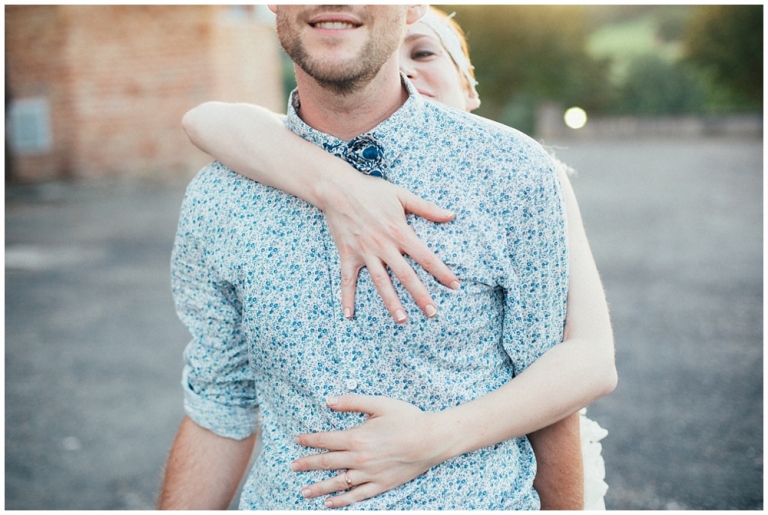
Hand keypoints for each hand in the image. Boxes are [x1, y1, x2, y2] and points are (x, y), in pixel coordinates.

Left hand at [291, 395, 448, 507]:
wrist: (432, 440)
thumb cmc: (407, 418)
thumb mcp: (380, 403)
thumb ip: (352, 402)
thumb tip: (329, 400)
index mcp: (358, 437)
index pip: (326, 440)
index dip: (310, 440)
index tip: (297, 440)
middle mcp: (360, 459)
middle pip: (327, 462)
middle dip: (308, 464)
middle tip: (293, 467)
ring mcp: (370, 474)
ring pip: (338, 483)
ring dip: (319, 487)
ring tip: (304, 492)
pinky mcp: (381, 485)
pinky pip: (357, 496)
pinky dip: (342, 501)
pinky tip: (329, 503)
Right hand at [319, 171, 459, 322]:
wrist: (337, 188)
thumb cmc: (372, 190)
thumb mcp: (402, 195)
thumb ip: (427, 208)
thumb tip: (452, 215)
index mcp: (399, 232)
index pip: (425, 256)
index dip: (441, 272)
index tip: (455, 285)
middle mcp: (383, 245)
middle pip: (405, 275)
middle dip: (420, 295)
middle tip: (432, 313)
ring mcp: (364, 252)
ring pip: (380, 282)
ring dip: (391, 302)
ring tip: (402, 320)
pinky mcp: (347, 255)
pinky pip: (347, 280)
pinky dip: (347, 298)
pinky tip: (348, 316)